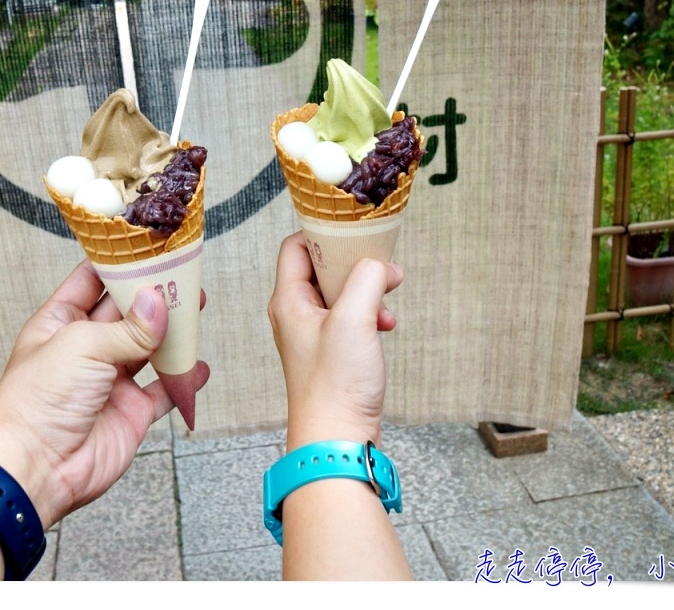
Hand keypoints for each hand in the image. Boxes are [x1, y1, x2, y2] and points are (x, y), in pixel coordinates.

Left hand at [0, 260, 209, 527]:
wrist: (35, 468)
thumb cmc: (36, 403)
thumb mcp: (82, 346)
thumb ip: (128, 327)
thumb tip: (158, 302)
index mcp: (61, 322)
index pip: (93, 280)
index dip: (120, 263)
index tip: (150, 246)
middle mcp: (86, 348)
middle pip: (127, 311)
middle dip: (154, 294)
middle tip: (185, 275)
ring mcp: (110, 381)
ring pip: (149, 347)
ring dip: (172, 331)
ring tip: (196, 310)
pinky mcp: (130, 412)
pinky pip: (163, 391)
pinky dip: (182, 378)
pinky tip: (196, 366)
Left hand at [267, 233, 402, 448]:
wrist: (337, 439)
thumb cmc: (335, 386)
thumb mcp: (354, 320)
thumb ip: (367, 280)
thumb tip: (380, 264)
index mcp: (288, 300)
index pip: (296, 246)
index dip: (324, 234)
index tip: (355, 234)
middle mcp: (294, 313)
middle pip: (321, 267)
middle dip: (355, 265)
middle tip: (380, 269)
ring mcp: (312, 333)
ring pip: (340, 293)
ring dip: (367, 292)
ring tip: (386, 304)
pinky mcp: (330, 351)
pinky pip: (349, 317)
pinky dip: (369, 315)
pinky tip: (384, 327)